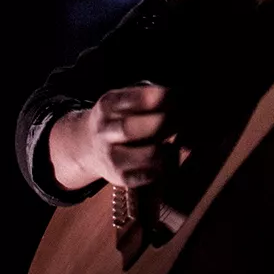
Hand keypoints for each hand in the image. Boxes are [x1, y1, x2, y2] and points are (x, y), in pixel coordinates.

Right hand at [48, 84, 170, 190]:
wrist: (90, 146)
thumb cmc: (120, 118)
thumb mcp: (125, 101)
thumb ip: (149, 99)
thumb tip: (183, 101)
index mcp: (108, 106)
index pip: (130, 100)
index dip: (156, 98)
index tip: (174, 95)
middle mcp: (105, 132)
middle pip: (132, 128)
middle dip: (163, 122)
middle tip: (182, 118)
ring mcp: (112, 157)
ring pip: (147, 155)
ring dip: (170, 147)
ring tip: (178, 140)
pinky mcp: (121, 178)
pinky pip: (151, 174)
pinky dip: (167, 164)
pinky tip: (170, 154)